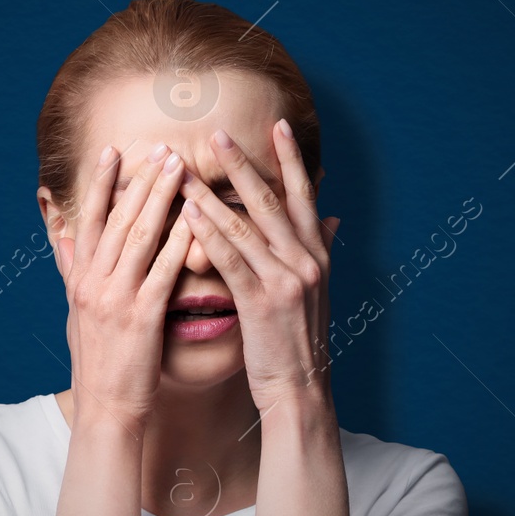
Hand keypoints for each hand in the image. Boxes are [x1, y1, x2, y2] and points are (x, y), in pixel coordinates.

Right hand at [52, 140, 193, 431]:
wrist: (106, 407)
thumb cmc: (97, 361)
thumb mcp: (76, 311)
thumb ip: (70, 270)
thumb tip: (60, 236)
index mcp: (80, 279)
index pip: (88, 220)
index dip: (100, 183)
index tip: (113, 151)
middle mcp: (94, 283)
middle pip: (117, 220)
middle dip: (140, 181)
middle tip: (162, 148)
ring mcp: (116, 299)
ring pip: (140, 237)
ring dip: (161, 199)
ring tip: (180, 168)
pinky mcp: (142, 317)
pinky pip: (163, 272)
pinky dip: (178, 243)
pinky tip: (195, 219)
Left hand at [179, 119, 340, 410]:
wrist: (301, 390)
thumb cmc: (297, 341)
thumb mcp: (314, 291)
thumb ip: (318, 249)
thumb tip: (330, 217)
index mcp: (317, 254)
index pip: (304, 195)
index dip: (291, 159)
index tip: (278, 125)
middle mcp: (306, 260)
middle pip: (271, 200)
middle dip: (243, 164)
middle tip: (217, 133)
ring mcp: (287, 280)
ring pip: (245, 225)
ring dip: (211, 195)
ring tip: (184, 170)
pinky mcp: (263, 302)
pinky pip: (231, 259)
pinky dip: (208, 233)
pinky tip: (187, 214)